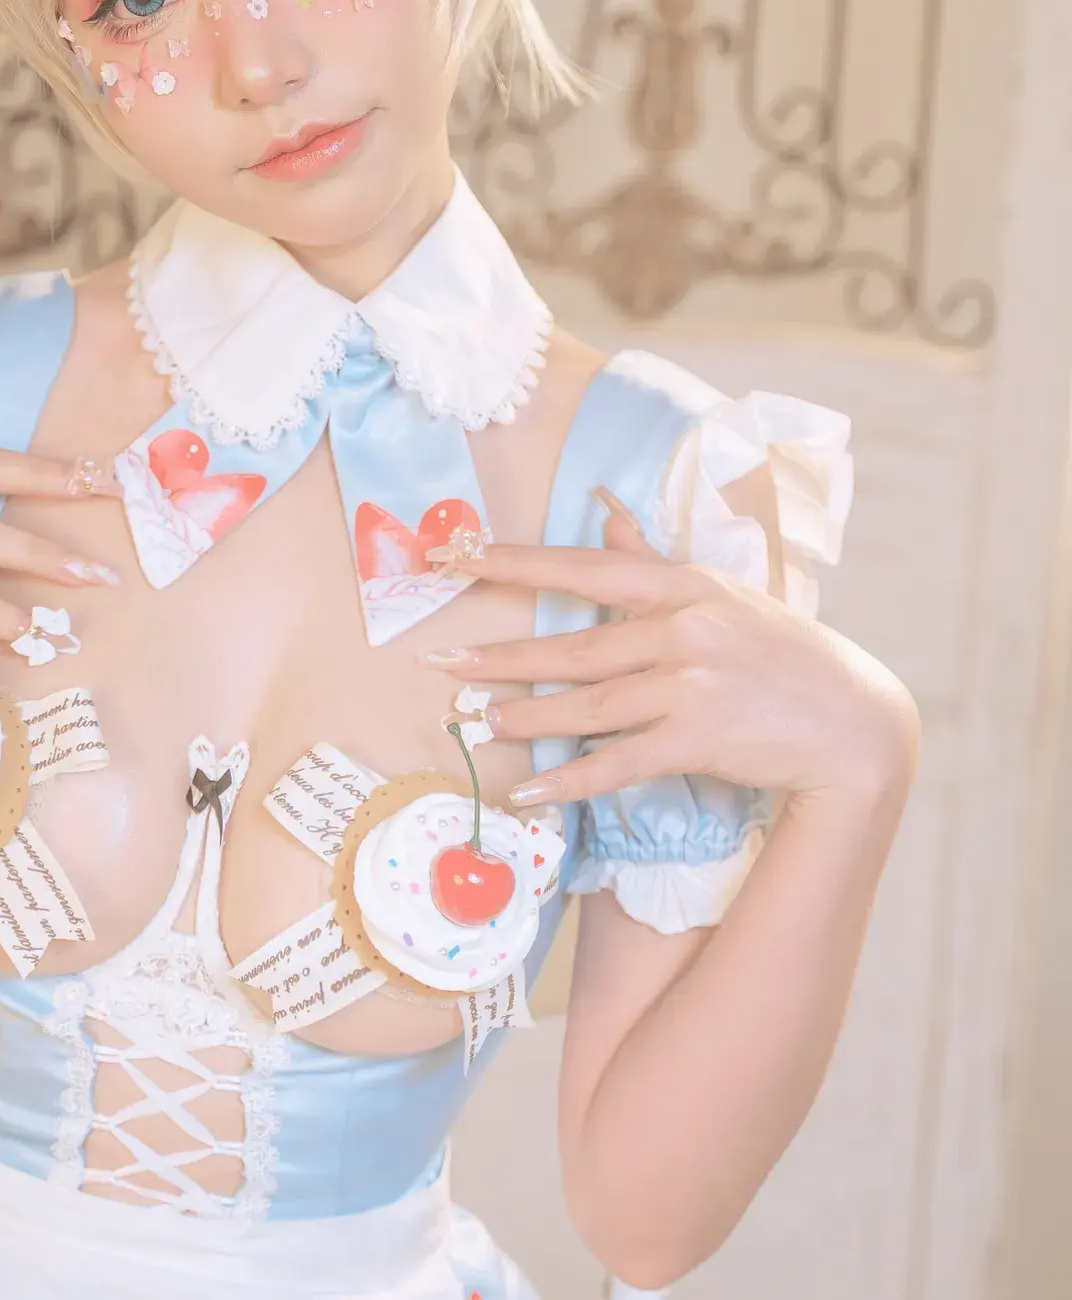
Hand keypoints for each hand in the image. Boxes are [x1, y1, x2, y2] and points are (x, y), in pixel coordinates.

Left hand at [424, 504, 916, 806]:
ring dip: (526, 715)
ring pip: (587, 703)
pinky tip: (530, 789)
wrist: (852, 721)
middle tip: (446, 666)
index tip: (459, 555)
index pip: (586, 567)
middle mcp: (683, 627)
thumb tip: (606, 510)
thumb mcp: (724, 594)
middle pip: (574, 644)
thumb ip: (655, 560)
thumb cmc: (784, 655)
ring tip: (478, 722)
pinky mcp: (698, 737)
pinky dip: (571, 778)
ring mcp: (691, 683)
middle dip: (503, 656)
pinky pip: (618, 760)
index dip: (517, 562)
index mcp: (685, 585)